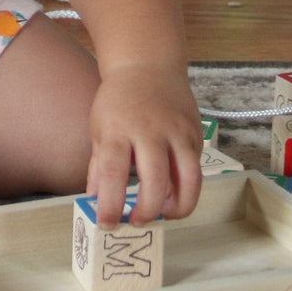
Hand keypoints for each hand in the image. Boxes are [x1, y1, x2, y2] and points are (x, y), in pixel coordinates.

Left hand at [86, 65, 203, 227]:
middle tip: (138, 222)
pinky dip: (187, 187)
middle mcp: (150, 130)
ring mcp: (177, 131)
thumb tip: (94, 204)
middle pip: (156, 179)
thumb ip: (98, 168)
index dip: (111, 204)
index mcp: (118, 129)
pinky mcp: (196, 132)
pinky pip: (196, 168)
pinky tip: (174, 191)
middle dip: (149, 210)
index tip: (108, 224)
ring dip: (179, 206)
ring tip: (166, 215)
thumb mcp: (99, 129)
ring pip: (189, 178)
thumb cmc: (118, 101)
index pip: (113, 173)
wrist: (147, 66)